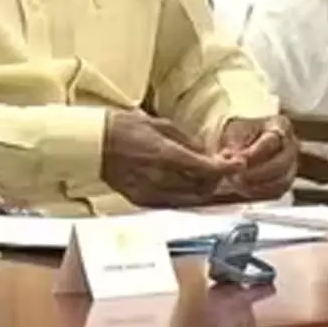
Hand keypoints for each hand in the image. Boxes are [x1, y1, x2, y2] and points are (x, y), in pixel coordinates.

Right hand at [102, 110, 242, 206]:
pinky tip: (184, 183)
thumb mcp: (157, 123)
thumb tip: (205, 152)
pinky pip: (174, 203)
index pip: (205, 168)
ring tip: (203, 174)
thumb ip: (185, 140)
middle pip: (202, 187)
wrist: (91, 144)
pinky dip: (185, 195)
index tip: (236, 164)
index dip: (226, 168)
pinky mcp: (142, 201)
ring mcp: (150, 192)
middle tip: (220, 166)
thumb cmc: (120, 128)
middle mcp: (159, 178)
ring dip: (202, 188)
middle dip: (215, 178)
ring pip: (191, 199)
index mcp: (163, 154)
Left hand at [214, 116, 297, 200]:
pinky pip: (278, 191)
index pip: (272, 141)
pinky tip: (244, 188)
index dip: (253, 153)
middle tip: (237, 176)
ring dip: (258, 185)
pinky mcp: (287, 180)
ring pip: (282, 180)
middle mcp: (292, 144)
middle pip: (281, 163)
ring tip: (237, 182)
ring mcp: (292, 164)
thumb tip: (231, 157)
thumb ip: (234, 143)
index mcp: (281, 125)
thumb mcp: (234, 131)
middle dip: (257, 172)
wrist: (241, 145)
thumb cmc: (239, 134)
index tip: (237, 160)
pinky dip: (260, 192)